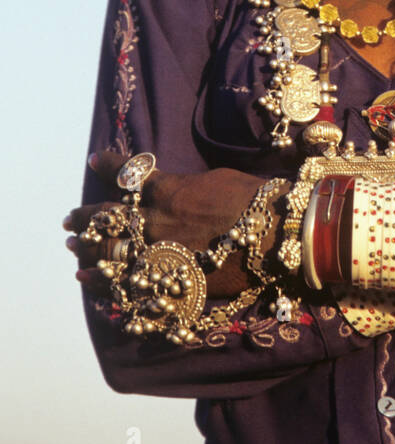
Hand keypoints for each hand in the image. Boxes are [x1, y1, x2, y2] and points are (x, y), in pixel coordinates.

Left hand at [63, 152, 279, 297]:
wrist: (276, 233)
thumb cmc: (253, 199)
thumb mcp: (216, 180)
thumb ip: (186, 187)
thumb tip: (177, 189)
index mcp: (169, 191)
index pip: (127, 174)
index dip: (108, 165)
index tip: (94, 160)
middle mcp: (156, 223)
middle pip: (107, 219)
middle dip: (85, 217)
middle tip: (70, 218)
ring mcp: (160, 254)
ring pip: (108, 253)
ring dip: (86, 249)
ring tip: (72, 248)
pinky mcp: (169, 281)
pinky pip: (126, 283)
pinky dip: (102, 281)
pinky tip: (85, 279)